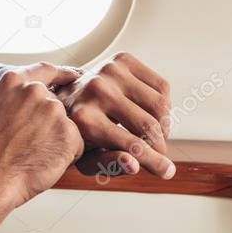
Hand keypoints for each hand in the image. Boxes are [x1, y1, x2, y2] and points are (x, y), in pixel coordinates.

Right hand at [0, 63, 84, 230]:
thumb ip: (19, 100)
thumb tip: (42, 102)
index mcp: (13, 82)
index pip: (46, 70)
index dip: (63, 74)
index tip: (75, 76)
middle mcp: (35, 91)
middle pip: (57, 105)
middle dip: (53, 124)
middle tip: (34, 145)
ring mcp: (53, 110)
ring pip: (68, 126)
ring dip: (59, 140)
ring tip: (35, 155)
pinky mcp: (69, 132)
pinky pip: (77, 144)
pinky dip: (67, 156)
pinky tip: (45, 162)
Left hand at [52, 52, 175, 179]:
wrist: (64, 95)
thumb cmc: (76, 130)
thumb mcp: (84, 157)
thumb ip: (108, 164)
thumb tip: (134, 164)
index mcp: (85, 119)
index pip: (132, 145)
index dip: (154, 161)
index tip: (167, 172)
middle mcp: (97, 91)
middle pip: (150, 125)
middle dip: (161, 146)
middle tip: (160, 154)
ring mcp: (109, 71)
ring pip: (161, 104)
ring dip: (165, 125)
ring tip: (155, 135)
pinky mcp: (121, 60)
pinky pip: (161, 86)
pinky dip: (164, 104)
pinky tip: (151, 114)